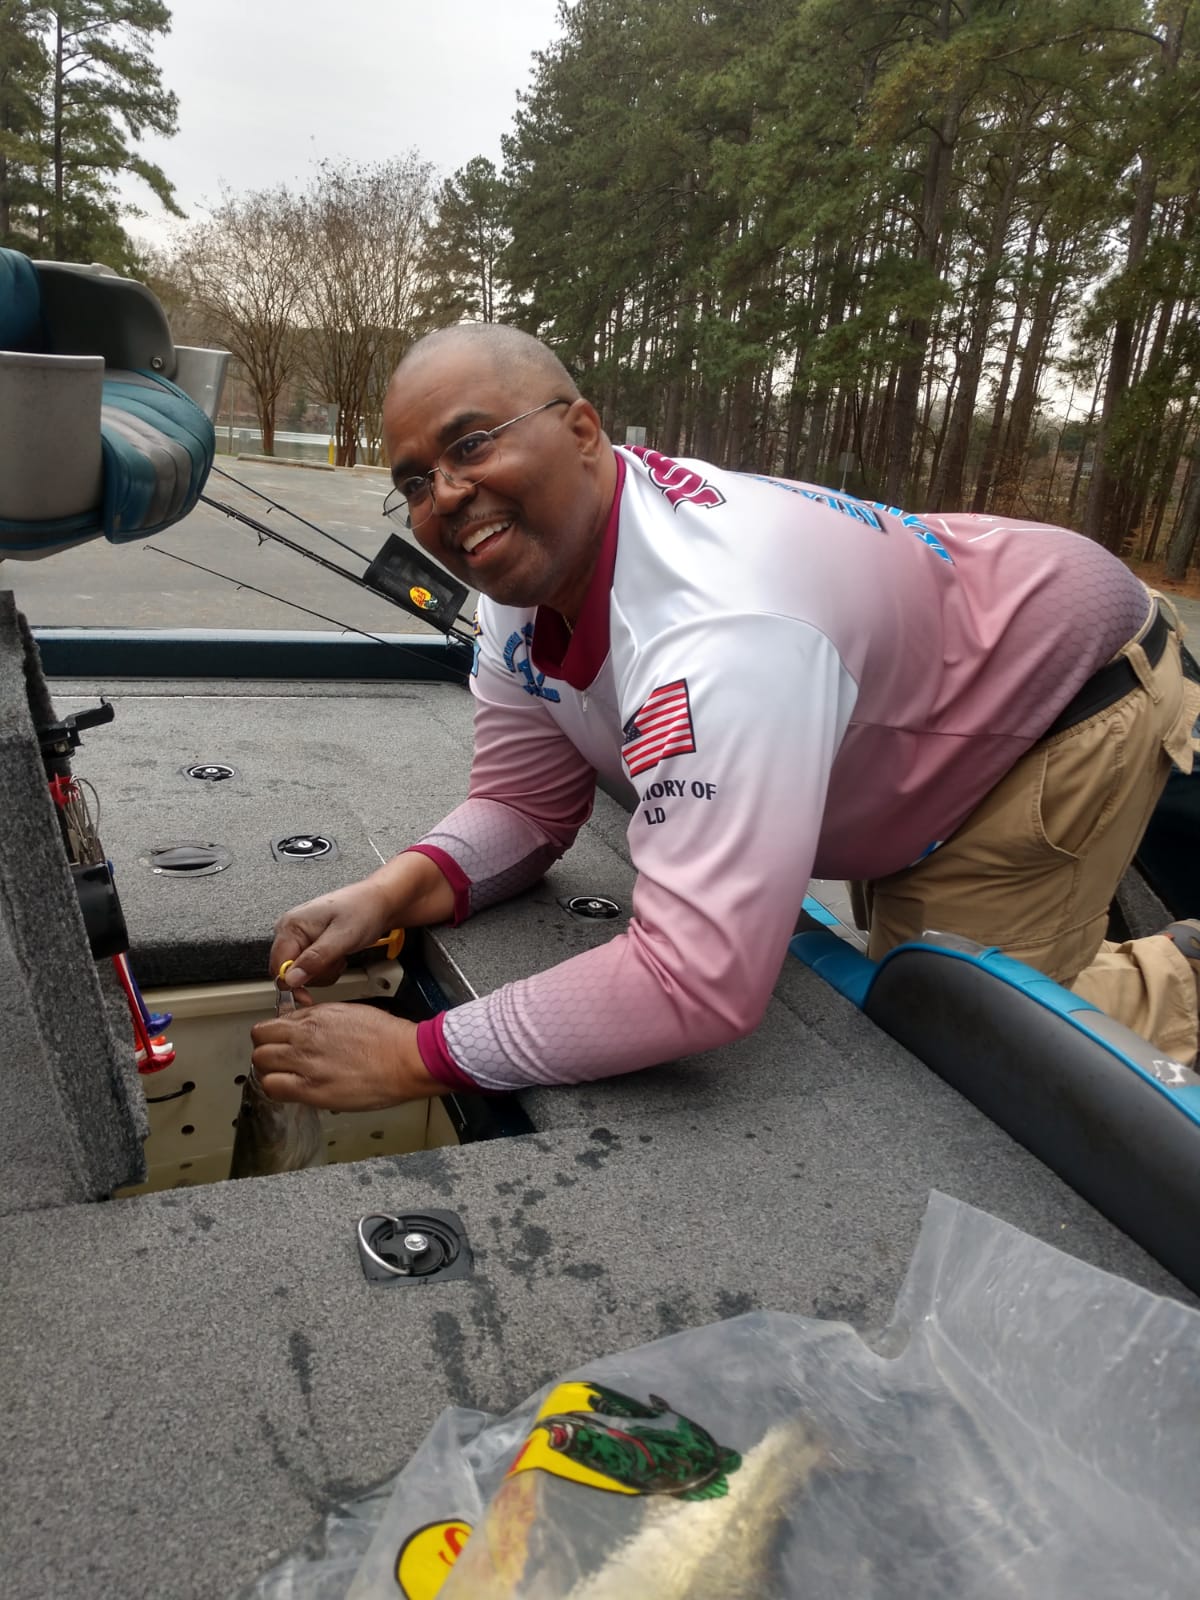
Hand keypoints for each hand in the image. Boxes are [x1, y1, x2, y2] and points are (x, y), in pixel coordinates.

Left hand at [250, 1003, 441, 1109]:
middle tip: (281, 1061)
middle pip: (259, 1043)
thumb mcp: (348, 1012)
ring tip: (286, 1077)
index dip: (273, 1036)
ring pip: (261, 1064)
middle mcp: (305, 1037)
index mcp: (314, 1018)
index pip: (270, 1025)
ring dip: (270, 1071)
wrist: (405, 1058)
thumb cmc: (386, 1037)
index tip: (281, 1043)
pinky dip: (277, 1090)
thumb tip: (299, 1010)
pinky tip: (293, 1090)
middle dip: (267, 1052)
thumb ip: (318, 1014)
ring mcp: (306, 1063)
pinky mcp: (311, 1089)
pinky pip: (273, 1088)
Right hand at [269, 880, 391, 988]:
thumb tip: (292, 979)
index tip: (308, 996)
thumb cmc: (363, 911)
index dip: (292, 984)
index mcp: (291, 925)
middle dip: (313, 975)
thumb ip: (316, 959)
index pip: (277, 966)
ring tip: (339, 956)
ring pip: (301, 973)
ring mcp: (300, 937)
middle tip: (334, 963)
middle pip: (288, 972)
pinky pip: (311, 967)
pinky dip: (327, 968)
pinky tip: (338, 956)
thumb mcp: (342, 937)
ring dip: (323, 972)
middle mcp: (290, 930)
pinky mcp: (310, 944)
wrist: (378, 903)